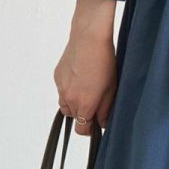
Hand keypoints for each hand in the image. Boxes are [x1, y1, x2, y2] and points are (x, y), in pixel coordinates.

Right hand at [54, 0, 117, 132]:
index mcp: (84, 104)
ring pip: (65, 104)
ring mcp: (61, 87)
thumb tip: (103, 123)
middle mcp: (69, 99)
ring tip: (86, 88)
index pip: (82, 130)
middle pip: (73, 117)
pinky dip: (69, 89)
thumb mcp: (111, 88)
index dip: (90, 129)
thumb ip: (106, 109)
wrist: (89, 38)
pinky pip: (62, 90)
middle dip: (83, 113)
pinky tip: (80, 76)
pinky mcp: (57, 76)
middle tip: (95, 100)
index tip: (97, 123)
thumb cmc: (104, 61)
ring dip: (74, 103)